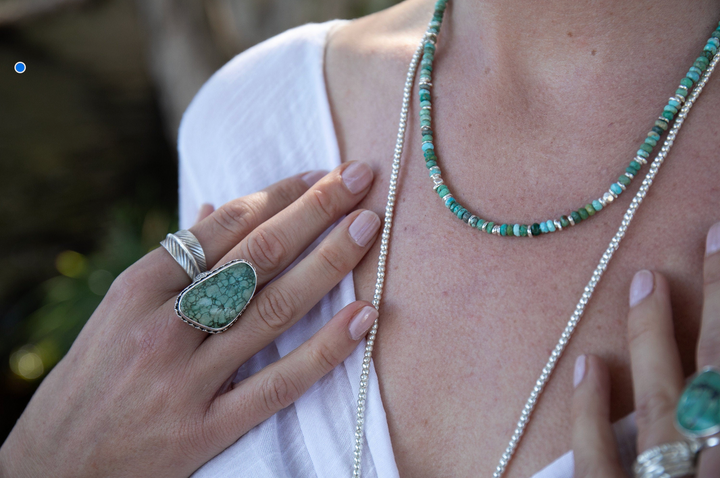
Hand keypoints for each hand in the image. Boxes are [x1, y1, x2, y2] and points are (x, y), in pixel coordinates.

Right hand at [0, 162, 380, 476]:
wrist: (54, 467)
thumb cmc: (94, 378)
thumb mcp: (118, 310)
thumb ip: (171, 261)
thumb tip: (215, 208)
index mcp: (137, 289)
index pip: (223, 227)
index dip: (278, 196)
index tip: (319, 175)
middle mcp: (163, 326)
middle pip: (256, 257)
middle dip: (313, 211)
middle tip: (358, 177)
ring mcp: (186, 379)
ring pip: (274, 309)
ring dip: (329, 262)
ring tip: (369, 226)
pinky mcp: (205, 430)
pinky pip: (277, 384)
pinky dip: (325, 350)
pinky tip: (363, 317)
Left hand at [571, 222, 719, 476]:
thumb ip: (717, 415)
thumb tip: (712, 373)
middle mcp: (712, 461)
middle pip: (718, 367)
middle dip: (718, 300)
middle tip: (712, 237)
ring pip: (662, 402)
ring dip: (654, 336)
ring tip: (645, 280)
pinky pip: (596, 459)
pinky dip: (590, 410)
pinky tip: (588, 363)